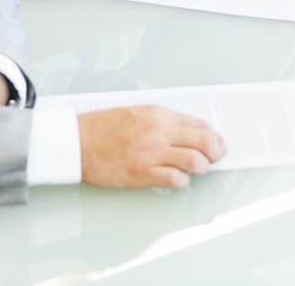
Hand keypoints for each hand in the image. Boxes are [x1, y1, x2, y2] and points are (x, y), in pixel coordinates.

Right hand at [79, 106, 226, 188]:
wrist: (77, 141)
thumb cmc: (103, 127)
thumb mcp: (137, 112)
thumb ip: (163, 121)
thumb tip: (188, 131)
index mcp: (159, 114)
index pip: (200, 124)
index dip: (214, 136)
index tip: (217, 143)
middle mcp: (159, 132)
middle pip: (204, 142)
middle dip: (216, 152)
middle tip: (216, 158)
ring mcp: (151, 154)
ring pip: (194, 162)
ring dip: (201, 167)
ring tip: (197, 169)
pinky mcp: (142, 174)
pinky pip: (174, 180)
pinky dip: (182, 181)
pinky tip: (177, 179)